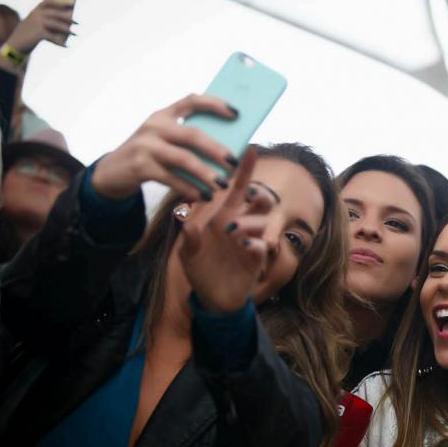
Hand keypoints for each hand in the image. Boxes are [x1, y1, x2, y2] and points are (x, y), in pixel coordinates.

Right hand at [5, 0, 74, 54]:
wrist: (14, 45)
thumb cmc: (25, 36)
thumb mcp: (32, 26)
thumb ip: (43, 22)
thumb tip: (63, 25)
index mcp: (34, 11)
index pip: (47, 2)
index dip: (59, 2)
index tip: (70, 4)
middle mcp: (36, 15)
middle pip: (56, 14)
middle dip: (68, 18)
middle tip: (78, 23)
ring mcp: (37, 23)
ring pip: (57, 25)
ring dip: (68, 30)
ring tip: (75, 34)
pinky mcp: (39, 33)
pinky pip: (54, 37)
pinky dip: (60, 43)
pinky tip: (66, 46)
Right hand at [91, 94, 236, 201]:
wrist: (111, 173)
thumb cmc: (149, 156)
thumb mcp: (164, 141)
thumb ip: (187, 140)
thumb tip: (227, 150)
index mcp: (164, 115)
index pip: (191, 101)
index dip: (215, 104)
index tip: (236, 113)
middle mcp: (154, 126)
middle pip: (192, 135)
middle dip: (216, 149)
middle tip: (234, 162)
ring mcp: (145, 145)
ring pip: (184, 159)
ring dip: (206, 173)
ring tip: (222, 185)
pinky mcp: (140, 166)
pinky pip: (171, 178)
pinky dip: (189, 188)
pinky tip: (202, 196)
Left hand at [178, 147, 274, 312]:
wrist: (211, 297)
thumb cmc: (200, 269)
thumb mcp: (187, 253)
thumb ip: (188, 237)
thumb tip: (185, 217)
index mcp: (223, 216)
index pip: (236, 190)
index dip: (244, 170)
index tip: (250, 149)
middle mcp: (241, 225)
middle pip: (260, 201)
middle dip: (259, 194)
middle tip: (249, 194)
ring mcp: (250, 241)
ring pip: (262, 221)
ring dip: (249, 221)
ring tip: (231, 230)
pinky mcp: (255, 260)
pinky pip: (261, 245)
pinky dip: (254, 243)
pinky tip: (244, 245)